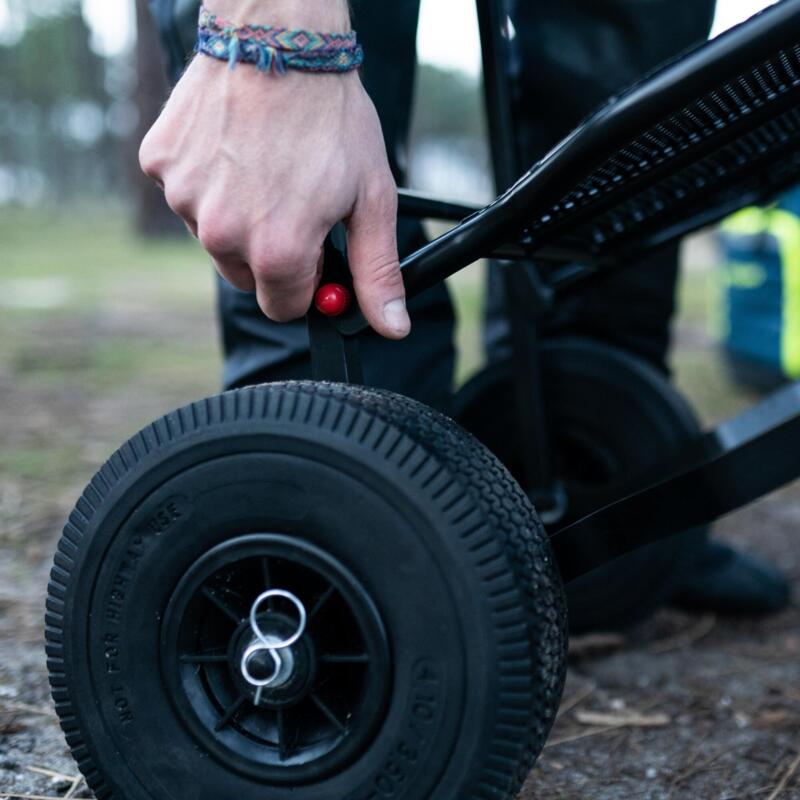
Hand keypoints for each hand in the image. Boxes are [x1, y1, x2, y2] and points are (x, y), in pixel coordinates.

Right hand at [139, 5, 409, 338]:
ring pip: (215, 238)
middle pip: (247, 278)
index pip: (284, 307)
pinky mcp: (161, 166)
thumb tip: (392, 328)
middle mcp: (223, 234)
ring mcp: (185, 199)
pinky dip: (209, 183)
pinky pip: (188, 196)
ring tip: (265, 167)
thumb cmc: (331, 118)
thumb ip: (377, 272)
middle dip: (272, 253)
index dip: (305, 282)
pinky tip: (233, 149)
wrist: (279, 37)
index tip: (315, 250)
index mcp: (277, 251)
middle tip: (294, 202)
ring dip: (237, 217)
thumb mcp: (371, 200)